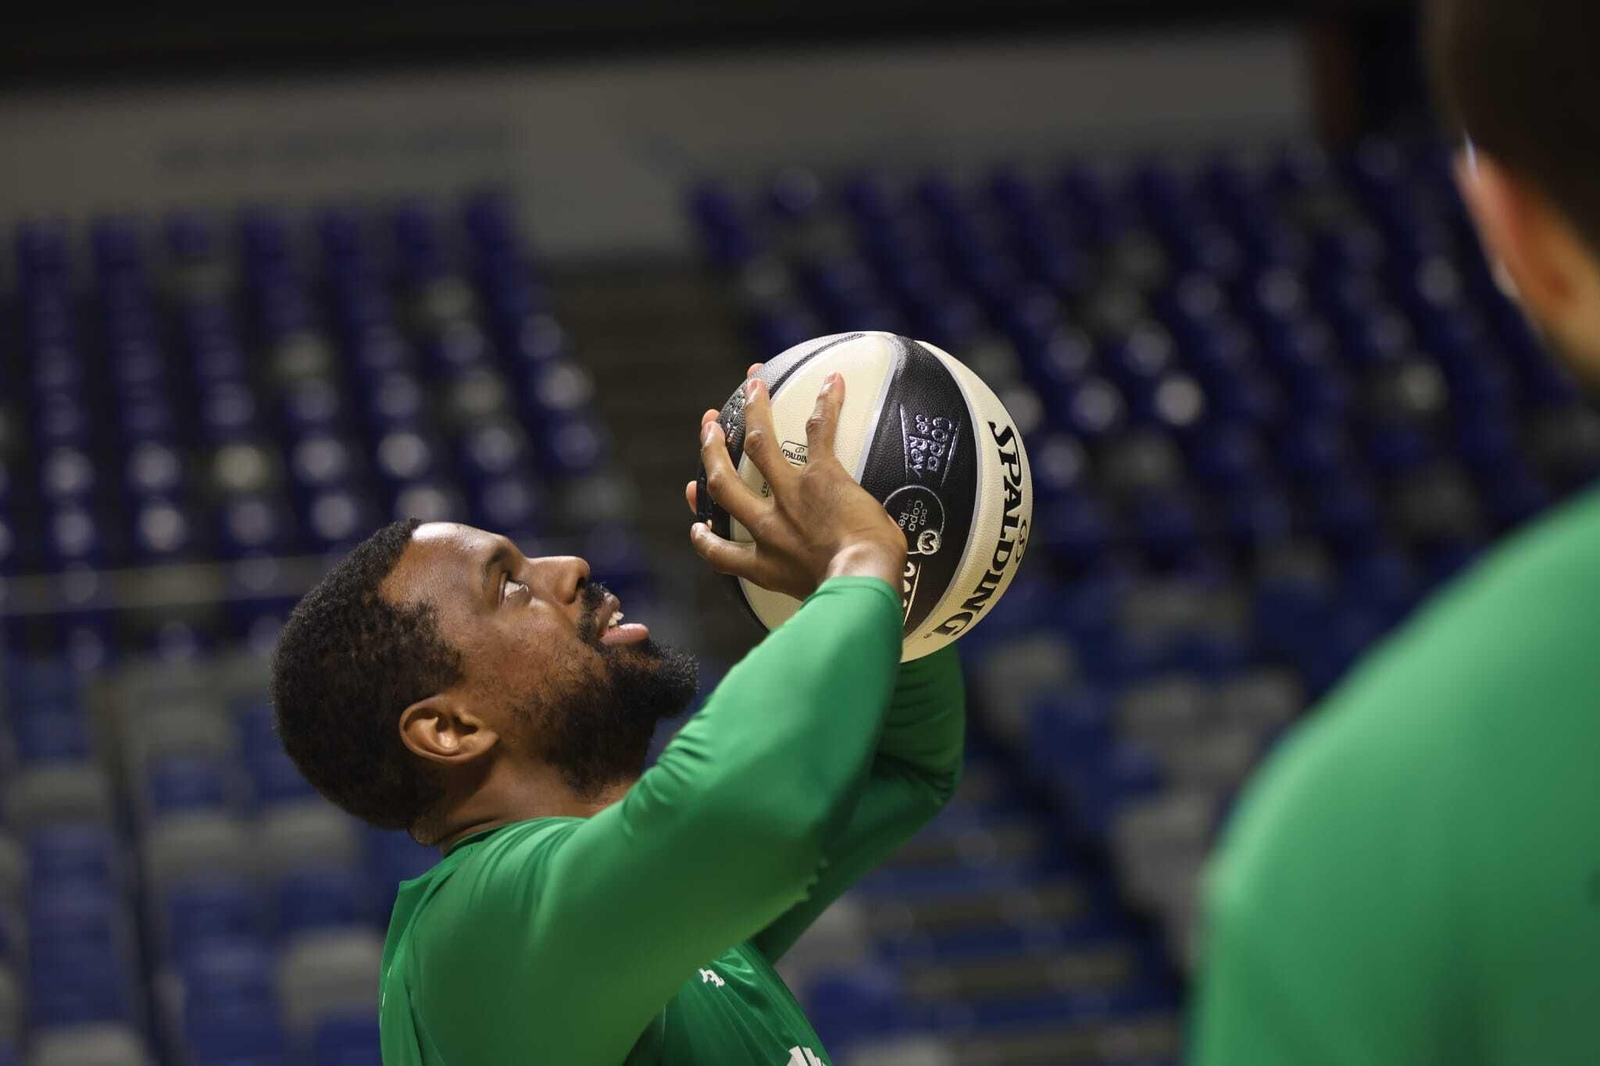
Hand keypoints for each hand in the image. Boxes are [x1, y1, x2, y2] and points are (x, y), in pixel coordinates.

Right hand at [686, 362, 906, 598]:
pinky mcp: (821, 476)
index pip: (720, 553)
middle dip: (711, 453)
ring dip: (754, 412)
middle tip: (708, 429)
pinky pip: (819, 432)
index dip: (703, 537)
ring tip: (753, 385)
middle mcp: (769, 526)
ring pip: (759, 445)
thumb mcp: (817, 604)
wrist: (861, 579)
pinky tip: (833, 382)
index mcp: (764, 565)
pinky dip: (826, 405)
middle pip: (724, 483)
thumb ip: (814, 595)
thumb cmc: (851, 598)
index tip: (698, 524)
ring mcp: (791, 495)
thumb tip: (836, 602)